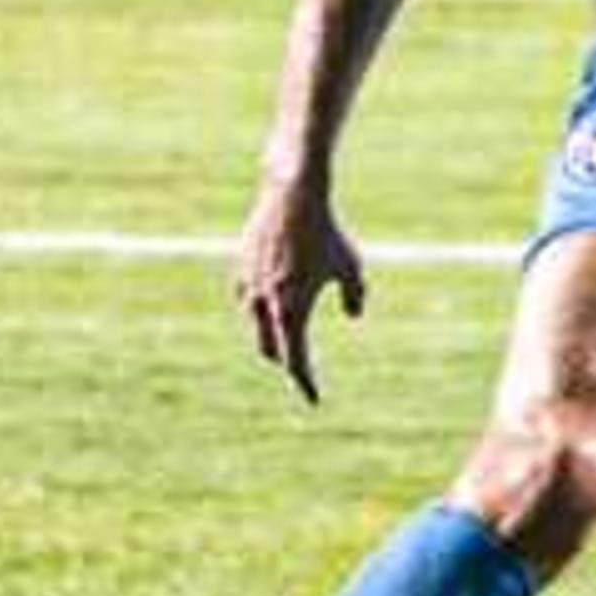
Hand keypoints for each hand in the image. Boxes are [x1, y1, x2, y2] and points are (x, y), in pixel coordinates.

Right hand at [235, 177, 367, 403]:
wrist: (292, 197)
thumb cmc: (328, 234)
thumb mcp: (352, 267)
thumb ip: (355, 296)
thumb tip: (354, 316)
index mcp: (292, 309)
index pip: (296, 359)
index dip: (304, 381)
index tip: (313, 398)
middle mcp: (265, 303)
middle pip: (271, 349)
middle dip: (286, 363)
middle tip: (301, 373)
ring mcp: (248, 286)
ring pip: (255, 326)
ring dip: (270, 338)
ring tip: (285, 346)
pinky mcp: (240, 269)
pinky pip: (247, 300)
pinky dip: (258, 311)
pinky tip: (265, 311)